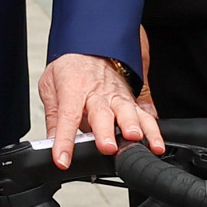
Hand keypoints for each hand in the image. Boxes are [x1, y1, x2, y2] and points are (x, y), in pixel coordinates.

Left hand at [41, 54, 161, 168]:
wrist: (92, 47)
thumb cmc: (71, 68)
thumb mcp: (51, 86)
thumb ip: (53, 116)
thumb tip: (50, 142)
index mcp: (73, 87)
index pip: (68, 116)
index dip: (65, 140)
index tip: (62, 159)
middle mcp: (98, 93)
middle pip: (102, 114)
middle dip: (106, 132)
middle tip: (107, 147)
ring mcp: (117, 97)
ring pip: (128, 113)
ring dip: (133, 127)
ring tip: (135, 139)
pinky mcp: (131, 101)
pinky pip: (144, 116)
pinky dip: (153, 130)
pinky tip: (156, 144)